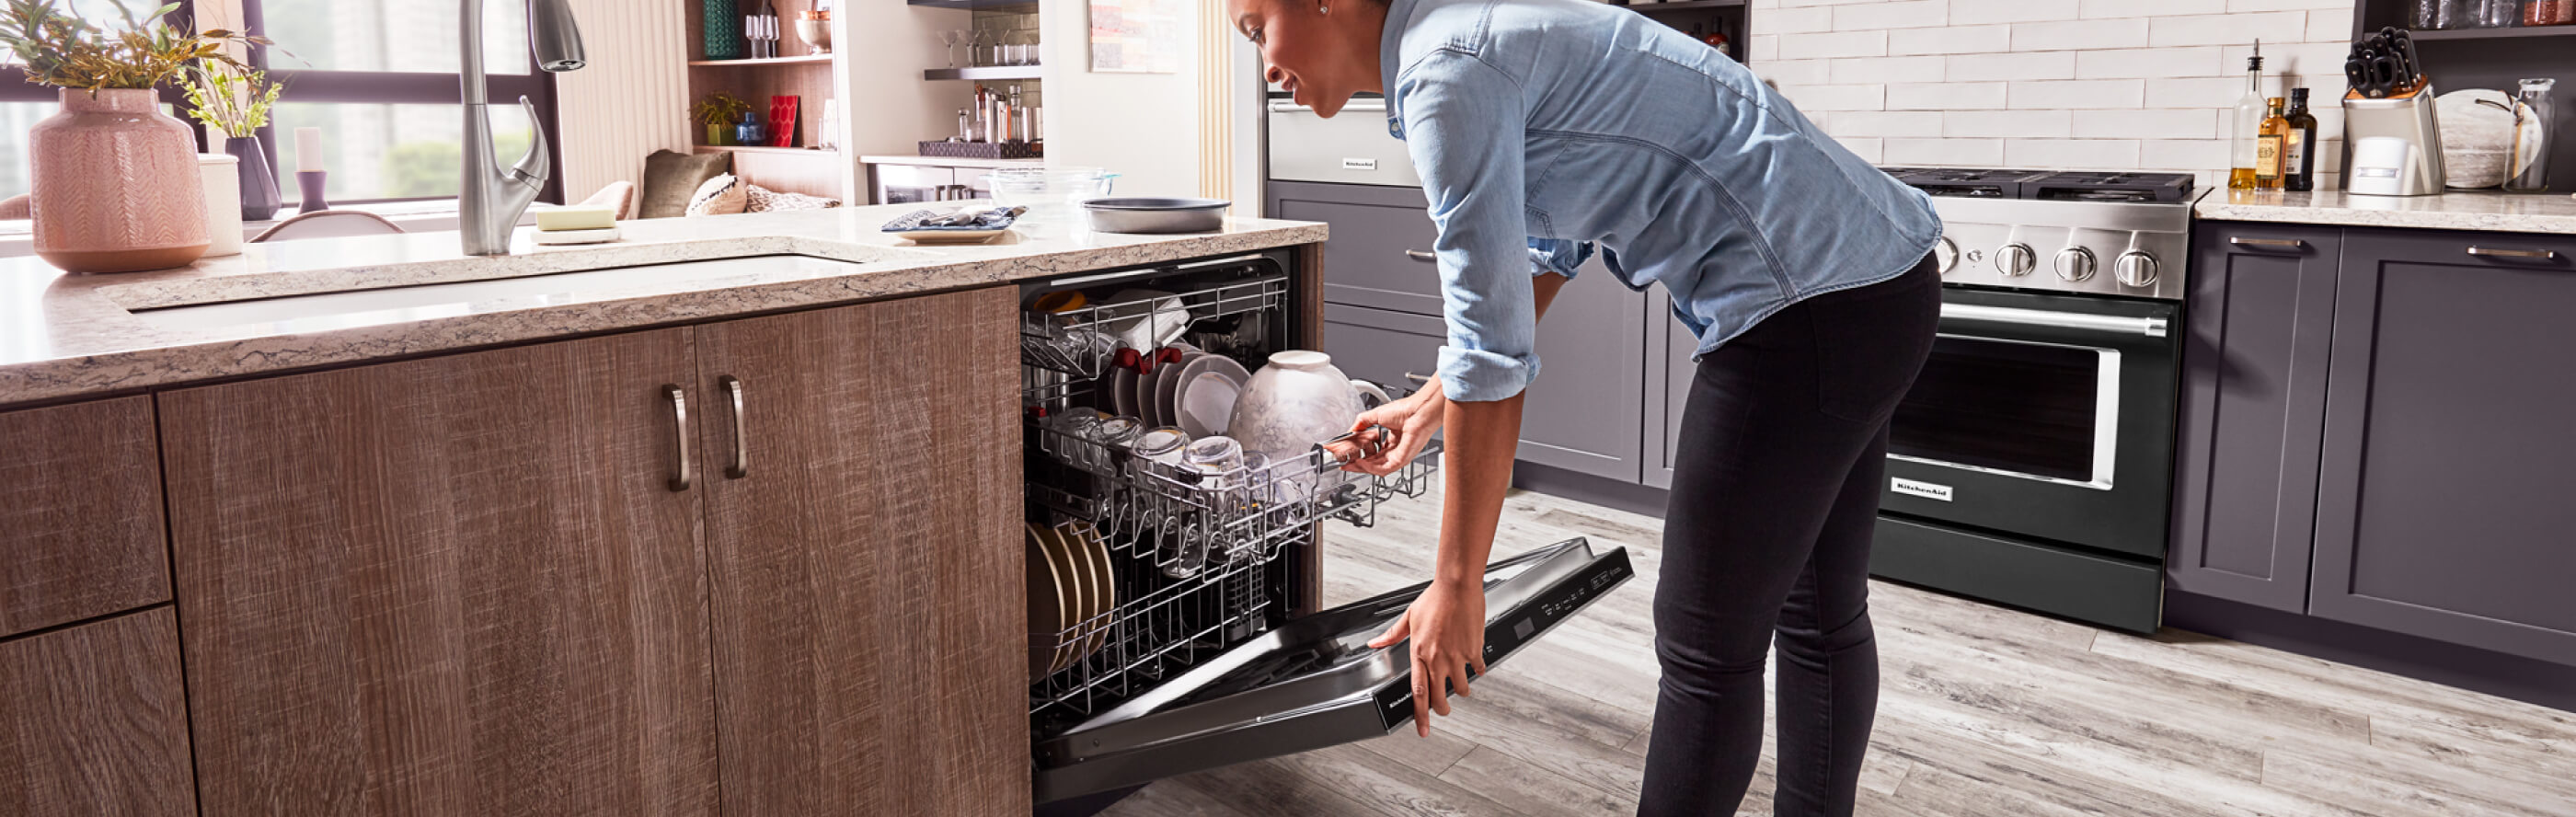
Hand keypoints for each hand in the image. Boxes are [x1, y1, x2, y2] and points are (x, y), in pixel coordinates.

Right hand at [1336, 381, 1445, 475]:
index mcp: (1392, 439)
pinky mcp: (1401, 460)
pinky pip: (1383, 468)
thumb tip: (1352, 429)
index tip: (1349, 456)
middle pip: (1373, 463)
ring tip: (1351, 464)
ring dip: (1362, 468)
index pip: (1374, 453)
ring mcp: (1399, 456)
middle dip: (1358, 465)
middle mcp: (1395, 449)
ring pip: (1377, 468)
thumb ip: (1362, 422)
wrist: (1418, 410)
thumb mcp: (1377, 414)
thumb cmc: (1406, 410)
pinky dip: (1370, 467)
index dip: (1360, 455)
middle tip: (1346, 465)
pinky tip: (1361, 463)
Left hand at [1368, 578, 1486, 736]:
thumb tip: (1375, 643)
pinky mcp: (1473, 650)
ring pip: (1460, 688)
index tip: (1423, 729)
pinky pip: (1478, 669)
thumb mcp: (1409, 617)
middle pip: (1438, 697)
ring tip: (1461, 687)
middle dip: (1441, 709)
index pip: (1417, 692)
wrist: (1457, 586)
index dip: (1420, 715)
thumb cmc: (1434, 598)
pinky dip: (1478, 671)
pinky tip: (1476, 666)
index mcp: (1419, 652)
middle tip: (1443, 710)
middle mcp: (1437, 658)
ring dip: (1461, 691)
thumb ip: (1392, 634)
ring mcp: (1456, 656)